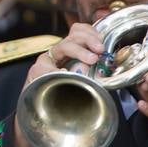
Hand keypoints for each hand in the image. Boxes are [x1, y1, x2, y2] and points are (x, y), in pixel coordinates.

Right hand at [13, 23, 104, 146]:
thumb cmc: (66, 101)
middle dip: (89, 39)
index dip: (91, 31)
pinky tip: (65, 75)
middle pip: (74, 34)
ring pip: (63, 46)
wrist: (42, 116)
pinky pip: (47, 67)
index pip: (79, 30)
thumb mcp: (85, 82)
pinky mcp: (36, 72)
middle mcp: (58, 53)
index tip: (103, 43)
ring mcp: (47, 61)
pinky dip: (57, 70)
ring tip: (91, 60)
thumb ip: (93, 71)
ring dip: (79, 51)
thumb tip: (111, 65)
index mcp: (71, 52)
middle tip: (100, 49)